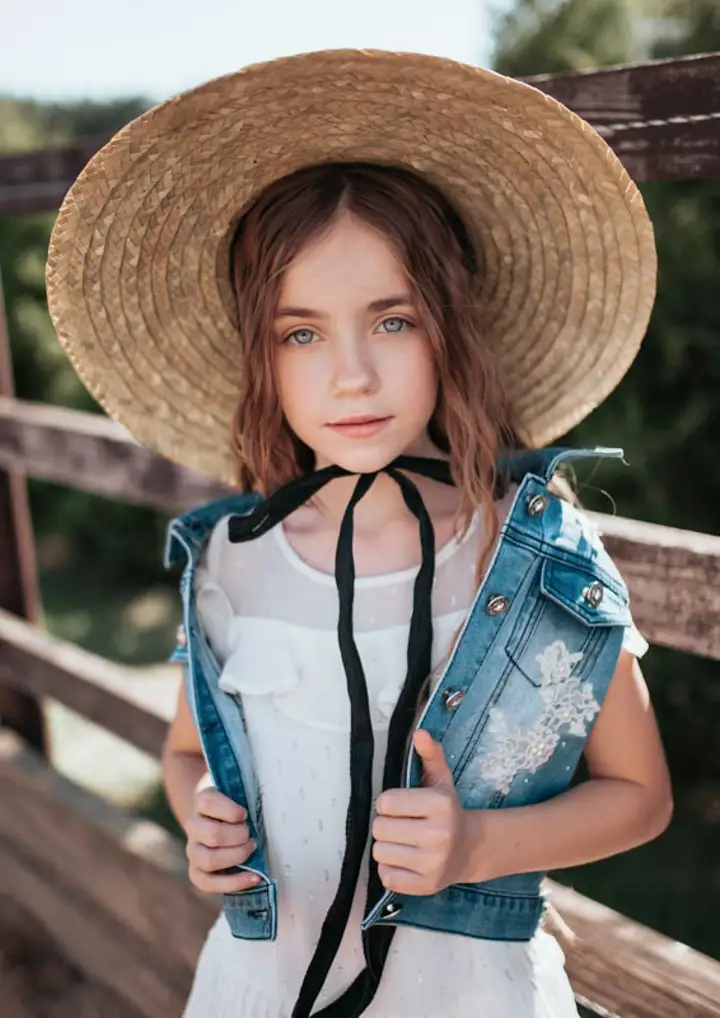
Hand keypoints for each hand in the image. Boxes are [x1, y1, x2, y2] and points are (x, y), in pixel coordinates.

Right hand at [186, 787, 259, 893]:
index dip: (230, 810)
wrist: (221, 820)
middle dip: (239, 836)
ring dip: (236, 857)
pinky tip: (254, 877)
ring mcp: (193, 851)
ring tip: (251, 849)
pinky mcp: (197, 872)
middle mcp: (193, 826)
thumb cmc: (237, 805)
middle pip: (212, 834)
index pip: (207, 803)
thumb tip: (269, 803)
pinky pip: (208, 883)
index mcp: (201, 801)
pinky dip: (234, 883)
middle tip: (251, 834)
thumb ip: (248, 794)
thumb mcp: (241, 792)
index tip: (245, 814)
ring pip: (208, 860)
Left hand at [372, 729, 477, 894]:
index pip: (386, 802)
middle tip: (402, 825)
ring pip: (379, 852)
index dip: (389, 803)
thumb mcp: (442, 780)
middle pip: (379, 828)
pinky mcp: (426, 886)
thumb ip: (429, 755)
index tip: (401, 806)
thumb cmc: (448, 811)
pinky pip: (386, 876)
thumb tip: (420, 733)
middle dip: (386, 825)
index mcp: (440, 804)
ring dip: (386, 847)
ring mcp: (433, 863)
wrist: (471, 849)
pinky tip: (405, 860)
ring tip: (404, 842)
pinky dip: (390, 868)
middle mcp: (439, 835)